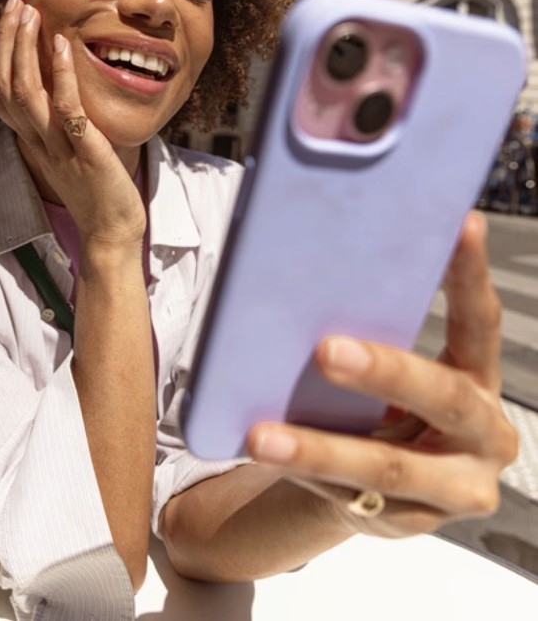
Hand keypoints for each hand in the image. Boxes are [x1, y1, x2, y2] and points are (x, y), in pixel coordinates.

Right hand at [0, 0, 145, 249]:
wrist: (111, 233)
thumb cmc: (97, 192)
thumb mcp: (71, 153)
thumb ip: (62, 125)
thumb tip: (65, 92)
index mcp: (31, 141)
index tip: (2, 23)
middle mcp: (36, 142)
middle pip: (4, 85)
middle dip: (6, 40)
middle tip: (12, 3)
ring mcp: (57, 146)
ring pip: (25, 92)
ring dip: (24, 48)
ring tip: (30, 12)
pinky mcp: (84, 150)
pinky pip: (65, 107)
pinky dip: (61, 73)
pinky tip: (63, 44)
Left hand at [246, 212, 517, 536]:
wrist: (387, 491)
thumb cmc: (389, 409)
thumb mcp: (399, 376)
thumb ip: (382, 337)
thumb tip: (311, 282)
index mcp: (480, 378)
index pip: (481, 321)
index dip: (471, 275)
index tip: (460, 223)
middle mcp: (484, 433)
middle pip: (442, 398)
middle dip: (385, 373)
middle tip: (326, 351)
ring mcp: (456, 487)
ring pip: (387, 468)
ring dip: (320, 449)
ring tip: (263, 435)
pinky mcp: (413, 523)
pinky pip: (352, 497)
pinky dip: (306, 475)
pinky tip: (264, 455)